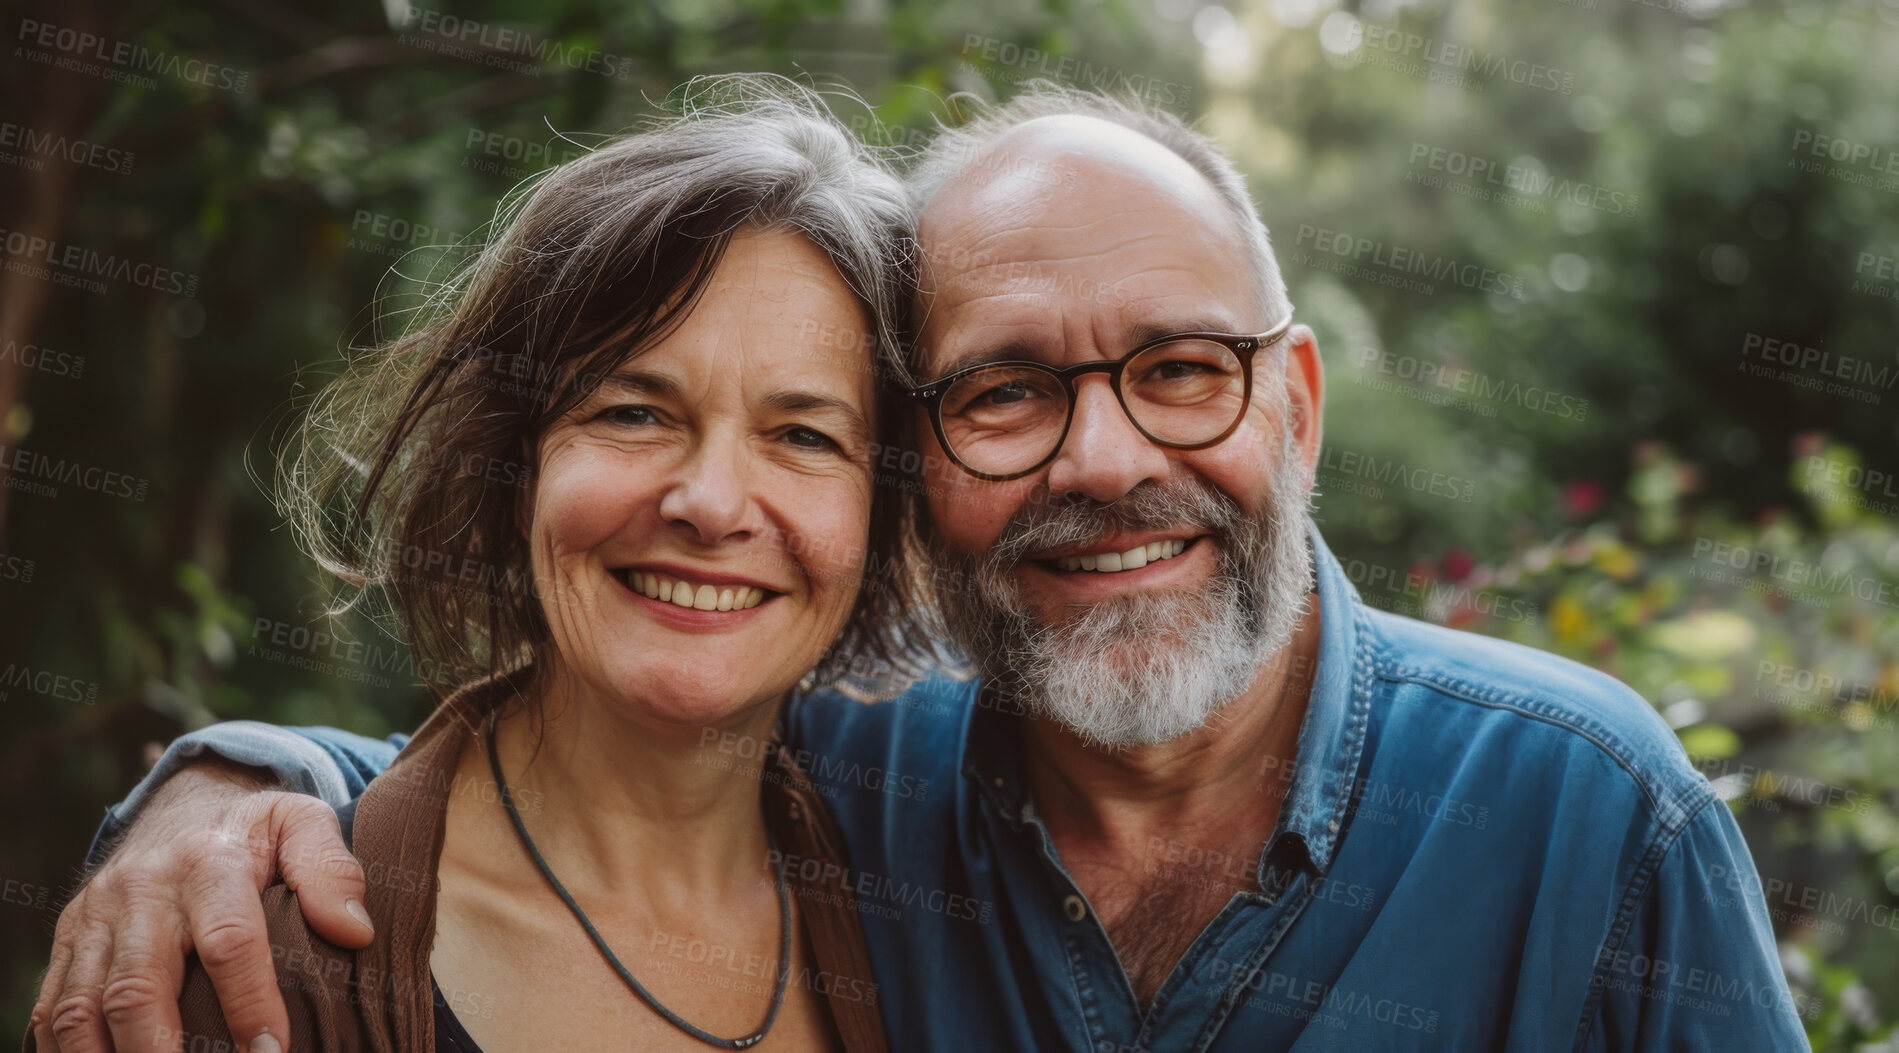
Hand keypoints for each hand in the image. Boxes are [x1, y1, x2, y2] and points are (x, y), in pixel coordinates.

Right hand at [29, 758, 373, 1052]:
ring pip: (83, 1008)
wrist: (182, 807)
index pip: (227, 941)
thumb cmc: (255, 831)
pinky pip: (53, 1009)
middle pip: (139, 988)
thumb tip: (355, 931)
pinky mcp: (68, 941)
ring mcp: (95, 919)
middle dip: (163, 1051)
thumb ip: (331, 869)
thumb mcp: (302, 824)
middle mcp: (141, 891)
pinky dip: (69, 1052)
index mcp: (207, 861)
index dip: (249, 1002)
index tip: (272, 1051)